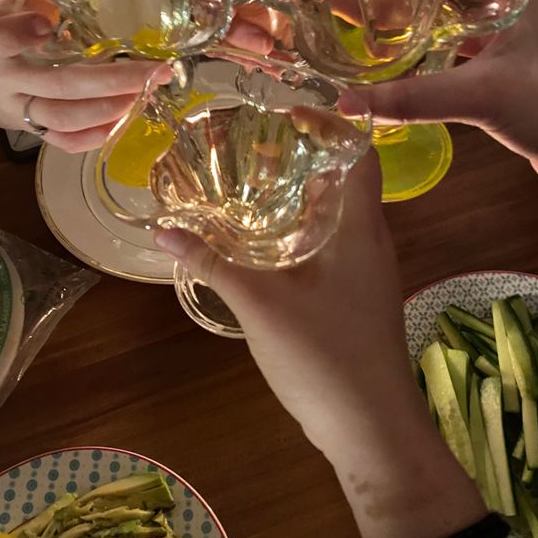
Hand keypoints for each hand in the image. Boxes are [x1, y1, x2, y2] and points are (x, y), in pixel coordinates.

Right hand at [0, 0, 170, 152]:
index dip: (12, 35)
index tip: (47, 21)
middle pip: (55, 85)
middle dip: (110, 80)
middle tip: (153, 70)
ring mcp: (17, 109)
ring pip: (64, 118)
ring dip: (110, 108)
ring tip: (147, 90)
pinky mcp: (31, 131)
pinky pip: (63, 141)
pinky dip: (96, 134)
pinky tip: (124, 116)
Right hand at [155, 151, 410, 458]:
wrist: (372, 428)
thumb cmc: (325, 356)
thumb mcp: (260, 305)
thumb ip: (213, 263)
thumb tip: (165, 230)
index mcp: (360, 228)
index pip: (360, 152)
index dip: (331, 122)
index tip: (285, 109)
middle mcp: (370, 240)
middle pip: (346, 178)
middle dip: (303, 155)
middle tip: (252, 141)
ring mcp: (366, 270)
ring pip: (337, 213)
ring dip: (301, 193)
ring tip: (251, 180)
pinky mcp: (356, 295)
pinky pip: (331, 244)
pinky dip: (301, 228)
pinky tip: (263, 239)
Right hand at [340, 0, 537, 202]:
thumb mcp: (486, 95)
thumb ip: (413, 97)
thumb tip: (345, 103)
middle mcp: (527, 2)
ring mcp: (526, 37)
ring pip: (467, 14)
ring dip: (426, 19)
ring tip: (380, 29)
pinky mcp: (522, 70)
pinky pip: (473, 49)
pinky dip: (441, 52)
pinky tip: (411, 69)